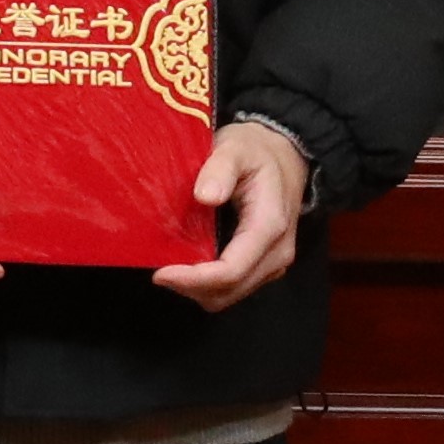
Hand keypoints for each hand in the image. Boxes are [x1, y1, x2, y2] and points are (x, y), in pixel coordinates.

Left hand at [156, 117, 309, 310]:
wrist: (286, 156)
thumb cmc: (256, 152)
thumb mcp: (236, 148)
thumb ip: (221, 169)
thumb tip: (204, 196)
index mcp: (269, 227)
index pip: (231, 270)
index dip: (194, 278)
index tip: (160, 273)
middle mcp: (276, 253)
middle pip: (229, 290)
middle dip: (191, 287)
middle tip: (158, 270)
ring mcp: (272, 263)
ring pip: (230, 294)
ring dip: (198, 288)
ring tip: (169, 267)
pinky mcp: (263, 264)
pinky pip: (233, 286)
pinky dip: (207, 283)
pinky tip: (186, 264)